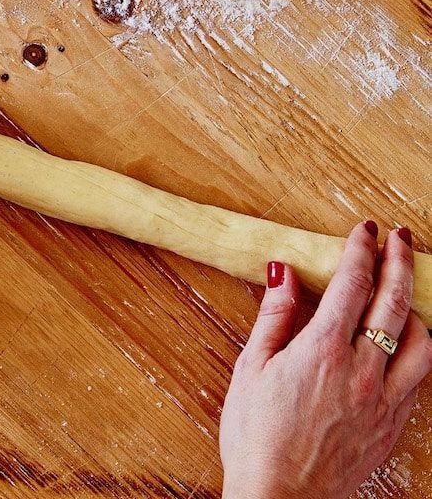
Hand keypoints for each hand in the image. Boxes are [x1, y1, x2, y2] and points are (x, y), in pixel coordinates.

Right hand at [220, 222, 431, 498]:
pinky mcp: (391, 426)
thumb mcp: (252, 367)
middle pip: (394, 302)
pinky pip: (418, 379)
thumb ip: (274, 315)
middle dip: (398, 262)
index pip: (353, 283)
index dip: (361, 249)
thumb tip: (285, 272)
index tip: (364, 230)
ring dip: (416, 307)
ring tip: (405, 290)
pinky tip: (403, 342)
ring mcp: (382, 401)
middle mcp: (360, 371)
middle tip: (398, 238)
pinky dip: (416, 350)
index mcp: (322, 350)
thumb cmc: (255, 436)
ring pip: (421, 342)